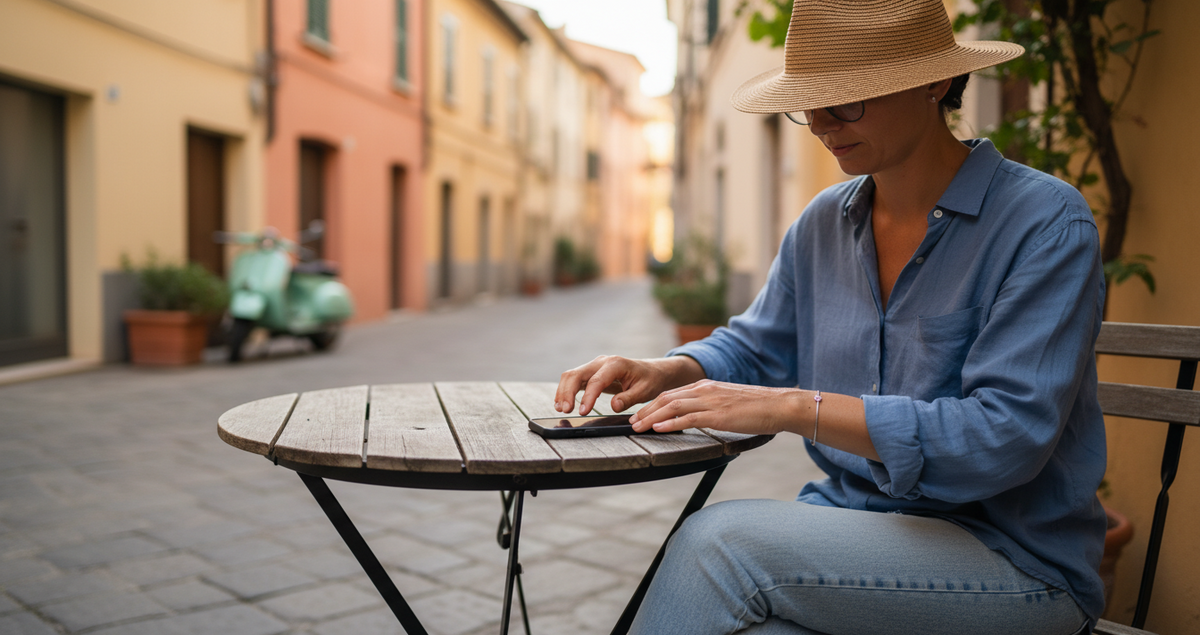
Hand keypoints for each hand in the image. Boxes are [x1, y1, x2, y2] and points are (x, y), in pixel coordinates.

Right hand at [555, 355, 704, 414]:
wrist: (653, 372)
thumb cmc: (650, 380)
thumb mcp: (644, 391)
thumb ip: (628, 398)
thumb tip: (614, 406)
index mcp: (616, 364)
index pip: (596, 380)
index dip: (587, 397)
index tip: (583, 412)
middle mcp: (602, 362)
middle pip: (576, 374)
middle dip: (567, 392)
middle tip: (565, 411)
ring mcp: (595, 366)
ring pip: (572, 375)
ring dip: (563, 391)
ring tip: (561, 409)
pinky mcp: (592, 373)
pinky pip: (575, 380)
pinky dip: (566, 390)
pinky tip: (562, 403)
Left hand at [629, 380, 804, 435]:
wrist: (779, 405)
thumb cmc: (758, 407)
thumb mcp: (729, 403)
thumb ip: (712, 407)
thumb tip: (700, 418)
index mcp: (706, 387)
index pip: (672, 393)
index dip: (653, 404)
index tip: (640, 414)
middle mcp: (704, 390)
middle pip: (666, 398)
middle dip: (646, 410)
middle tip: (631, 422)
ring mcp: (710, 401)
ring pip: (672, 406)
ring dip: (651, 417)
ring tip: (637, 427)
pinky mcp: (718, 415)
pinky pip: (688, 418)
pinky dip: (669, 423)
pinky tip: (658, 429)